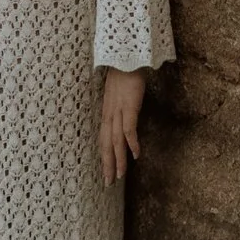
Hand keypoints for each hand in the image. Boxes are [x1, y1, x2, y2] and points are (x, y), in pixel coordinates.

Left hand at [98, 68, 147, 182]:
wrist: (126, 56)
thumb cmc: (124, 73)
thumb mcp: (118, 94)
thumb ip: (119, 107)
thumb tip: (124, 118)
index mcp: (106, 112)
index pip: (103, 139)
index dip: (104, 157)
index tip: (106, 172)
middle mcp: (109, 114)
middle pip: (106, 144)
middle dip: (107, 165)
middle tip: (109, 183)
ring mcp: (118, 111)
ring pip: (115, 141)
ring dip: (118, 160)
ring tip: (120, 176)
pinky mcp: (129, 106)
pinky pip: (129, 129)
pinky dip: (132, 144)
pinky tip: (136, 155)